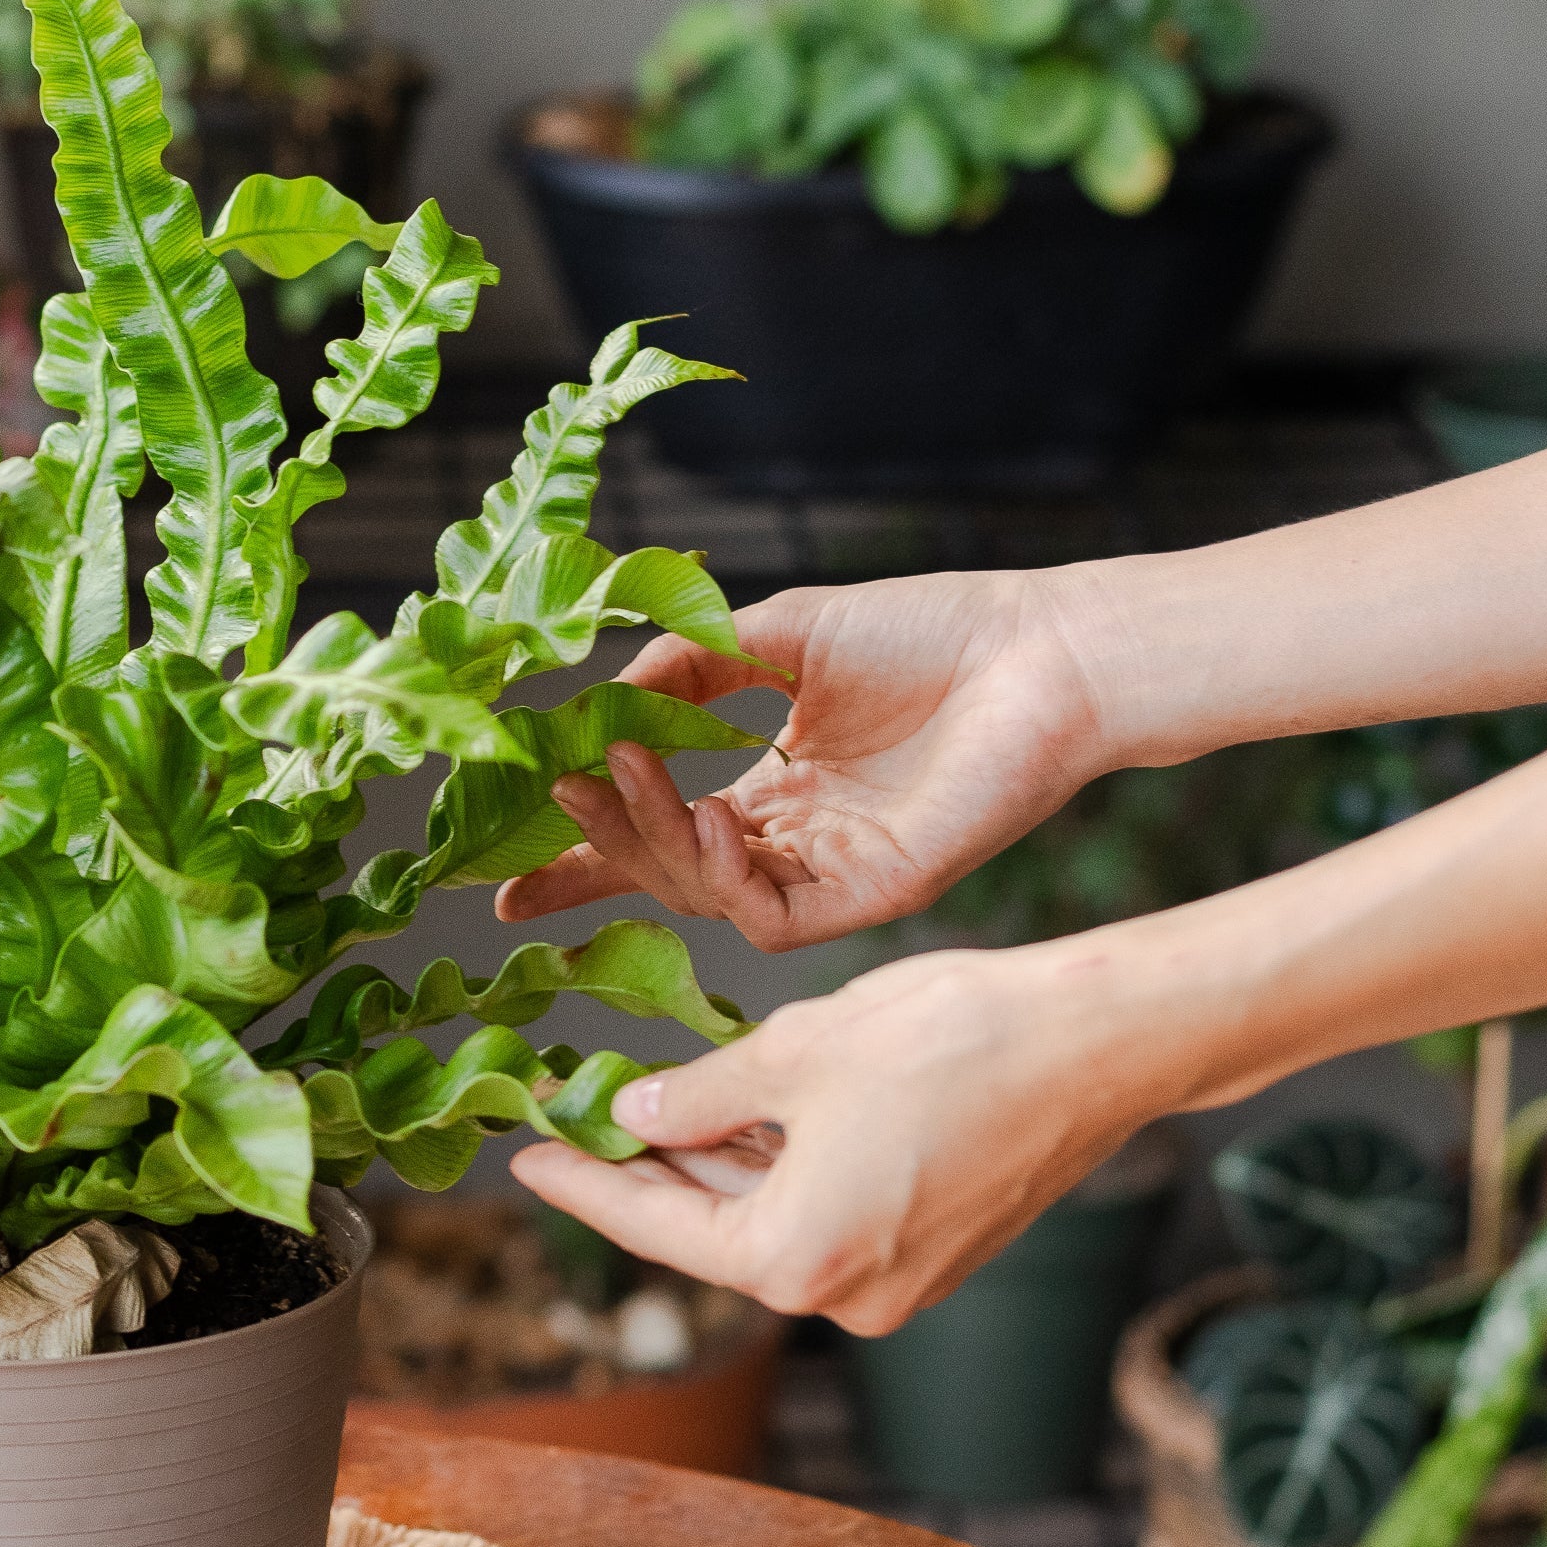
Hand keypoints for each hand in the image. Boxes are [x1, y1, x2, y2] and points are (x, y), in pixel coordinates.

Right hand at [493, 567, 1111, 951]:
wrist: (1041, 651)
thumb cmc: (935, 632)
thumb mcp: (785, 633)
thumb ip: (692, 667)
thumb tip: (604, 699)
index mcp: (774, 786)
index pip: (657, 829)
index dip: (583, 850)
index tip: (505, 870)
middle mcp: (794, 840)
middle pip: (664, 871)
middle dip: (594, 851)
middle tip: (549, 804)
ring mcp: (830, 874)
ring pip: (704, 893)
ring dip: (649, 840)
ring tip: (619, 776)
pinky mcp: (871, 896)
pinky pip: (770, 913)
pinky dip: (723, 876)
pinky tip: (708, 815)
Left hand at [512, 928, 1210, 1333]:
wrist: (1098, 1041)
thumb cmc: (953, 1038)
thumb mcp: (795, 1053)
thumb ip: (700, 1097)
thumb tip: (635, 1116)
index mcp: (796, 1260)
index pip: (655, 1229)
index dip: (583, 1184)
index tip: (525, 1158)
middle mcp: (845, 1296)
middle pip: (714, 1236)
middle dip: (648, 1174)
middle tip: (578, 1119)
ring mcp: (899, 1282)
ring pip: (776, 1222)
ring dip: (719, 1169)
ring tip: (654, 1108)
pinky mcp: (939, 1251)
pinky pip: (831, 1215)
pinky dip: (785, 1171)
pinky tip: (746, 1119)